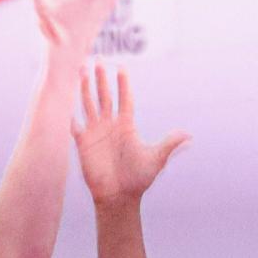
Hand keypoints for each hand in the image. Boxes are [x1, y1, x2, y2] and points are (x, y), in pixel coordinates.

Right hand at [74, 65, 189, 207]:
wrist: (119, 197)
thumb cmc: (138, 179)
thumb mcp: (156, 159)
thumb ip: (170, 144)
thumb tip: (189, 136)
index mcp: (126, 125)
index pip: (125, 99)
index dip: (123, 84)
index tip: (122, 68)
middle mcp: (110, 125)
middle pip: (105, 96)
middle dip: (101, 79)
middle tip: (99, 60)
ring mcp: (96, 133)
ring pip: (89, 104)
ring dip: (85, 88)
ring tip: (82, 70)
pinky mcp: (84, 144)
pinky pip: (76, 126)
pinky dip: (72, 116)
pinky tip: (67, 104)